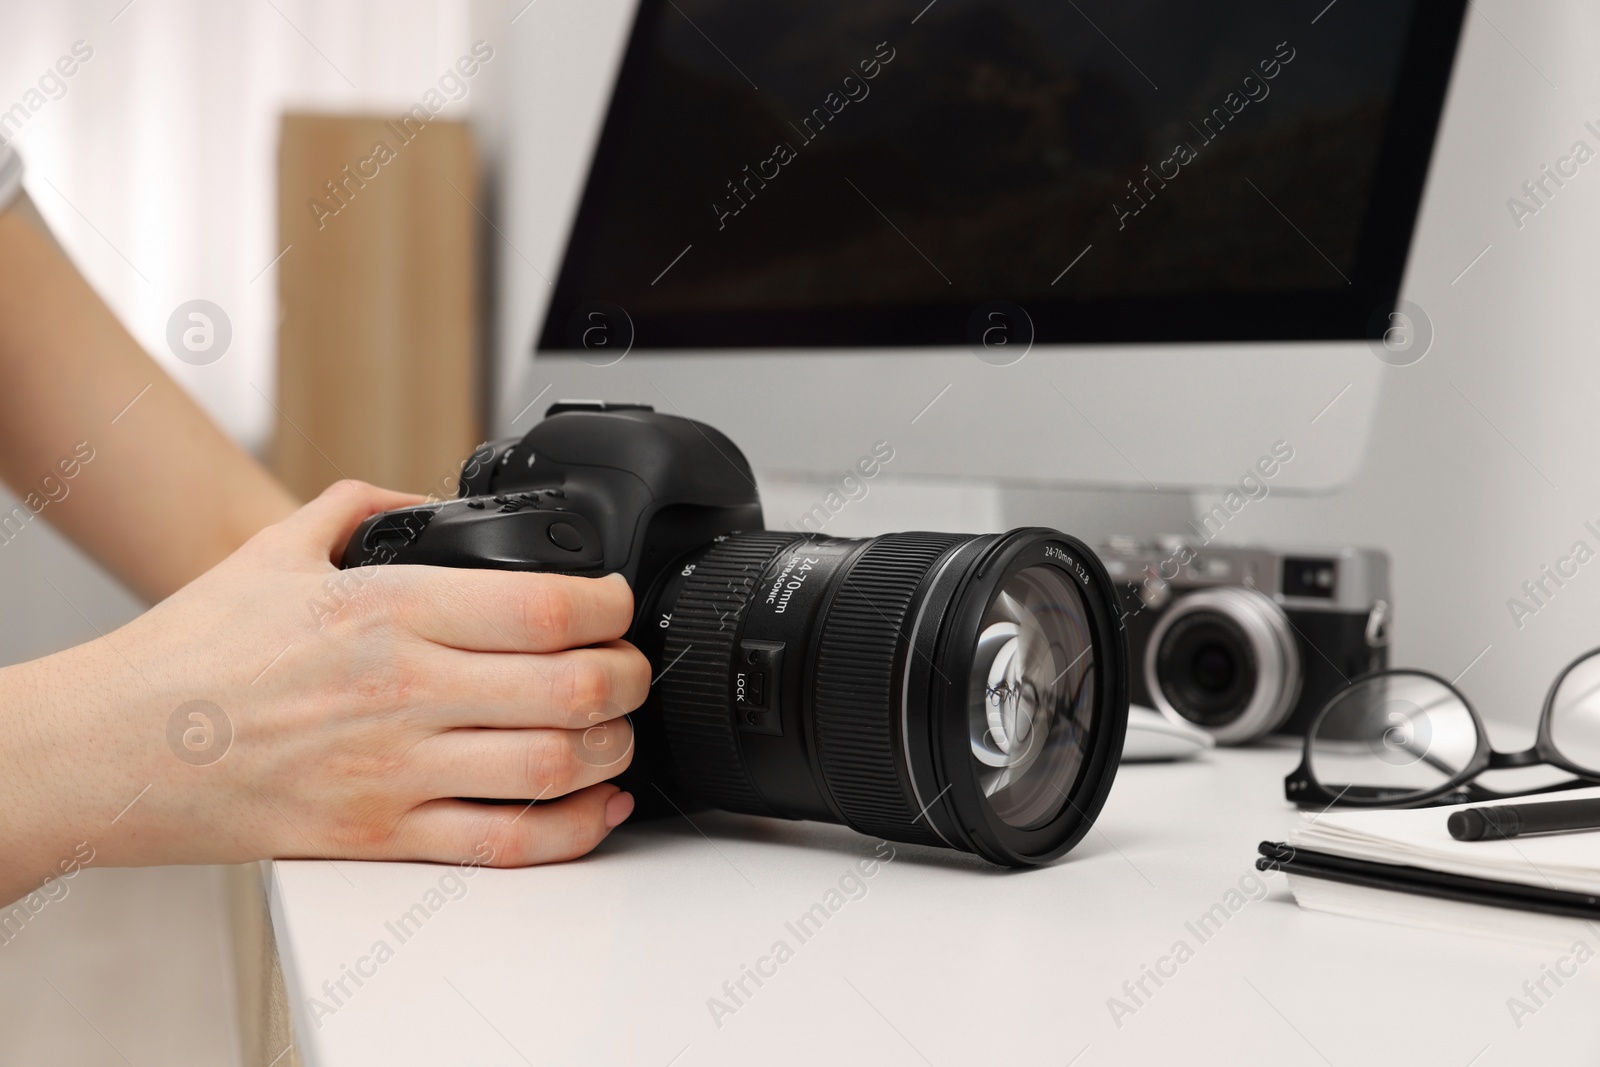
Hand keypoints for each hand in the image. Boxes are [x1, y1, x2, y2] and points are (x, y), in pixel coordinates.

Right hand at [0, 480, 649, 901]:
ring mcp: (395, 770)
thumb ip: (364, 509)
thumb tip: (424, 502)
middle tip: (632, 668)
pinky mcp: (381, 836)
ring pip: (553, 768)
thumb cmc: (195, 652)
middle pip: (572, 688)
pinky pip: (504, 843)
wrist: (119, 747)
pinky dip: (572, 832)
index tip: (618, 604)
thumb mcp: (278, 547)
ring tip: (617, 732)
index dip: (611, 606)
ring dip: (612, 751)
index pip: (544, 606)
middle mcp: (403, 690)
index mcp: (389, 610)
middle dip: (629, 678)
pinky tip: (595, 808)